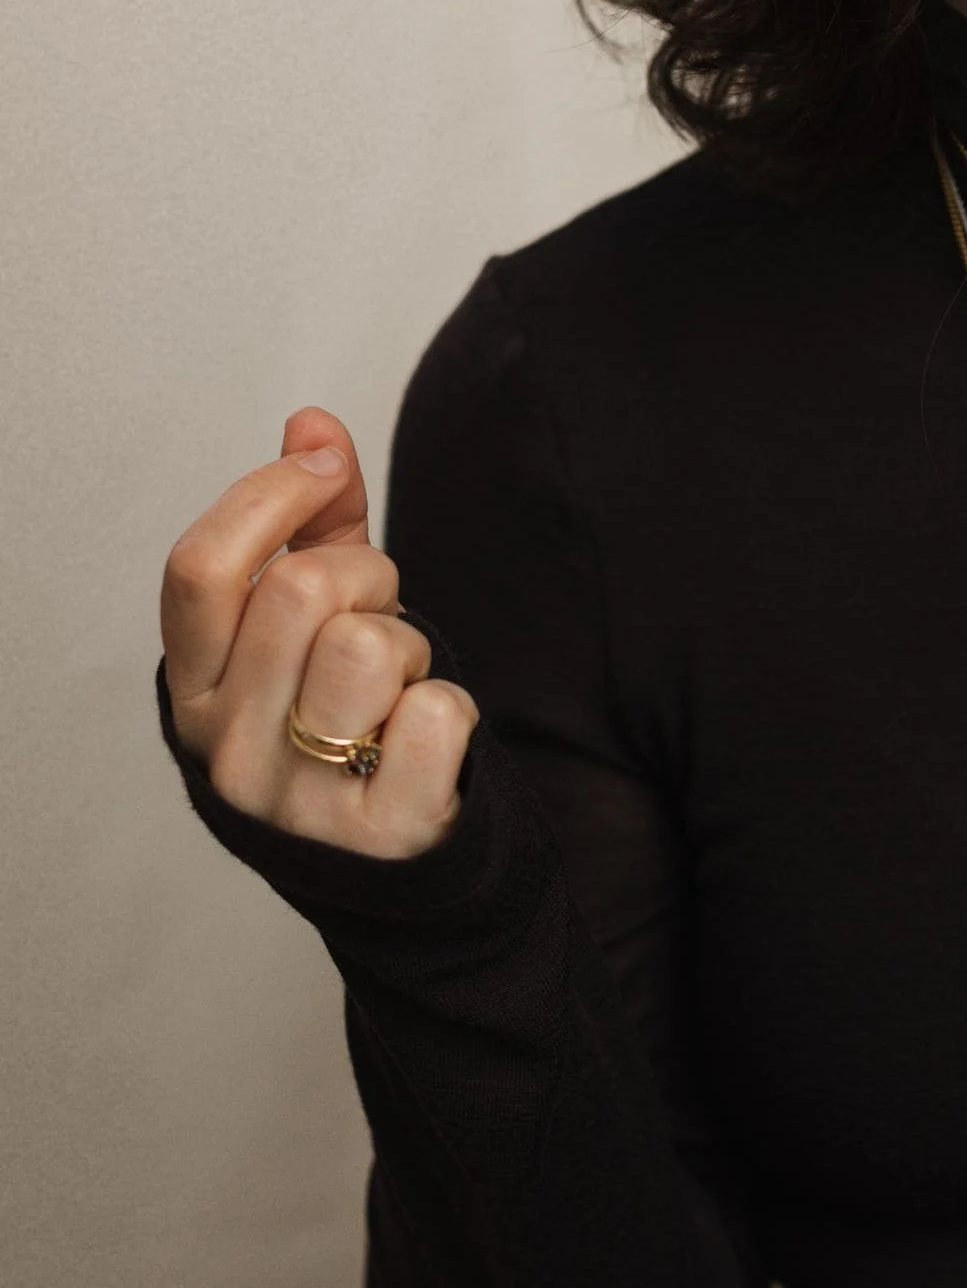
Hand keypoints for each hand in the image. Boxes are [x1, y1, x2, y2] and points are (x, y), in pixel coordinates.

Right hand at [160, 404, 476, 855]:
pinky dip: (452, 713)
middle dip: (366, 577)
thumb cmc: (341, 715)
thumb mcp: (311, 619)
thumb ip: (311, 521)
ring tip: (396, 690)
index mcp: (193, 688)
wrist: (387, 861)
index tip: (323, 467)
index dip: (270, 494)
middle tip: (378, 619)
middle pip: (302, 589)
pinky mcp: (378, 837)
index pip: (199, 567)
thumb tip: (312, 425)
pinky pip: (439, 715)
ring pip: (372, 647)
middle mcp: (226, 750)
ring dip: (411, 649)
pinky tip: (423, 745)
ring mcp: (296, 802)